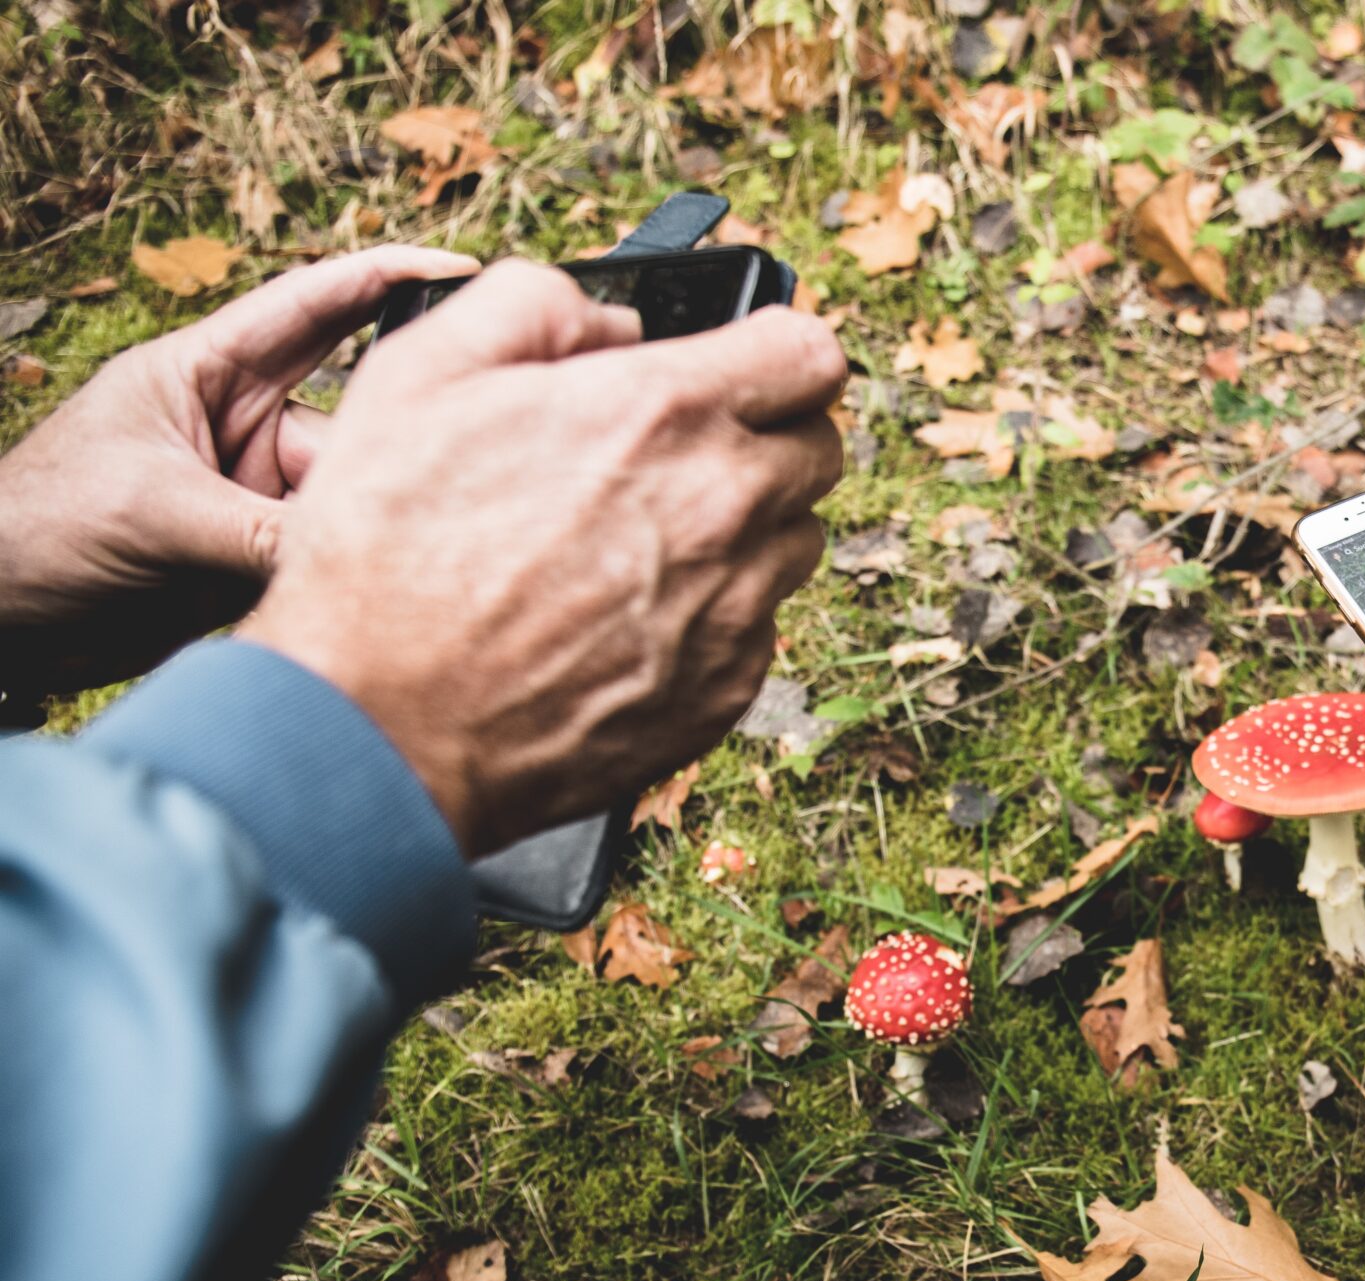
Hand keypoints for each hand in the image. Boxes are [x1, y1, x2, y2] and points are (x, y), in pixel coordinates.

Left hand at [0, 246, 479, 695]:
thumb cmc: (37, 530)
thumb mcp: (152, 514)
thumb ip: (260, 533)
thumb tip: (362, 555)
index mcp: (206, 372)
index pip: (314, 306)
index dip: (389, 277)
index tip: (467, 265)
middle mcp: (244, 428)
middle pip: (359, 420)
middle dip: (399, 444)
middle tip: (436, 486)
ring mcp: (255, 495)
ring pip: (352, 500)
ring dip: (365, 531)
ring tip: (379, 570)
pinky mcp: (260, 559)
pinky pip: (331, 558)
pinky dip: (348, 577)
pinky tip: (364, 600)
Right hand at [239, 260, 846, 855]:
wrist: (381, 726)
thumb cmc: (384, 550)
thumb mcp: (419, 374)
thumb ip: (532, 307)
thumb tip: (613, 323)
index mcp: (665, 413)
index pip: (811, 353)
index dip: (777, 351)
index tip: (744, 366)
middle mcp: (725, 508)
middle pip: (819, 447)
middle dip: (764, 435)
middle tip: (684, 453)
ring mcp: (737, 606)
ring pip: (794, 540)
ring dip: (745, 528)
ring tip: (643, 542)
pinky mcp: (729, 687)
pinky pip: (758, 627)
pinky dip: (714, 614)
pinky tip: (627, 619)